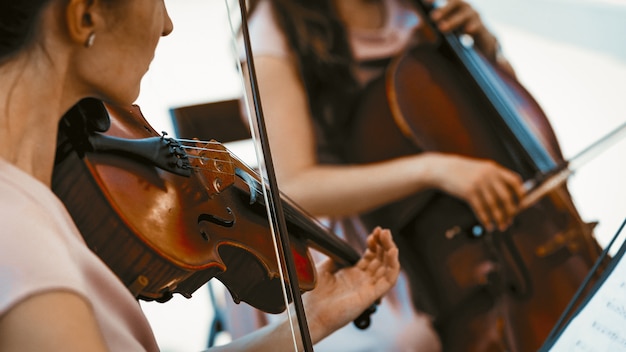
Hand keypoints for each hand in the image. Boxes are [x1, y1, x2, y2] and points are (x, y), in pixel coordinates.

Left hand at [303, 227, 399, 341]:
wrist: (311, 312)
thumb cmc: (315, 294)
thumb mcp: (325, 268)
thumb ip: (337, 256)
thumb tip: (343, 244)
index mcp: (353, 274)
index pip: (370, 256)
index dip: (374, 243)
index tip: (374, 232)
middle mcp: (363, 281)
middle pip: (380, 260)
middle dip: (383, 243)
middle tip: (383, 231)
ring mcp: (368, 288)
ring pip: (387, 268)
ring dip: (390, 251)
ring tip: (387, 236)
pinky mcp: (371, 296)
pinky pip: (388, 281)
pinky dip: (393, 267)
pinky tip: (392, 252)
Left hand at [424, 0, 499, 60]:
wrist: (484, 47)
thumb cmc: (459, 38)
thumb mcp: (446, 33)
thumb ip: (434, 28)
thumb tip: (414, 29)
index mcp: (455, 8)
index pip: (446, 1)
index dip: (435, 0)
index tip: (425, 2)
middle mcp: (465, 9)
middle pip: (455, 3)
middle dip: (443, 9)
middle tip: (432, 18)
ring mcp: (475, 17)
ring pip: (466, 14)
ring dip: (453, 20)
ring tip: (442, 28)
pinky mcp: (483, 28)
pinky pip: (478, 26)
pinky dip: (472, 27)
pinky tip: (466, 31)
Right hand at [424, 153, 525, 231]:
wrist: (442, 169)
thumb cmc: (461, 171)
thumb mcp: (480, 169)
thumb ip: (494, 177)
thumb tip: (508, 193)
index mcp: (493, 168)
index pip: (514, 181)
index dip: (520, 194)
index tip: (521, 204)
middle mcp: (488, 176)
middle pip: (506, 197)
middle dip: (510, 211)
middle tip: (511, 221)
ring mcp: (478, 184)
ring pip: (494, 205)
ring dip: (499, 218)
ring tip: (501, 226)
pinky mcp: (468, 192)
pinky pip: (481, 209)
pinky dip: (486, 219)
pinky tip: (488, 225)